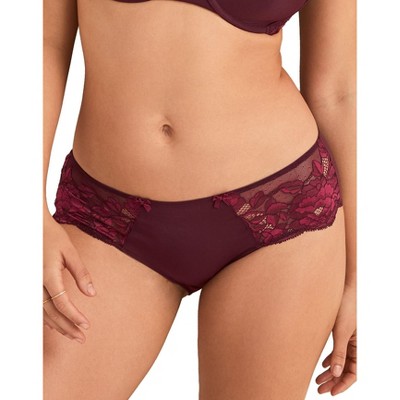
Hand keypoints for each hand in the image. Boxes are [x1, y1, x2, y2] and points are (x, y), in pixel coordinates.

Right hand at [43, 211, 96, 343]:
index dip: (74, 316)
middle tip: (82, 338)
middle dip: (67, 327)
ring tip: (73, 335)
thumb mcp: (71, 253)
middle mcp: (36, 284)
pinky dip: (47, 318)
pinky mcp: (29, 286)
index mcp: (48, 275)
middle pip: (51, 313)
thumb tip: (92, 294)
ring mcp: (30, 286)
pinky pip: (37, 307)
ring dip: (58, 326)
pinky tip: (57, 325)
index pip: (61, 303)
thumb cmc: (53, 237)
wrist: (32, 228)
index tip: (86, 325)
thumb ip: (81, 274)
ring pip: (43, 313)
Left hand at [316, 284, 356, 395]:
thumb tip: (335, 373)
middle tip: (319, 388)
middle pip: (345, 369)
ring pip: (340, 361)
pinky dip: (330, 359)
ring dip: (330, 371)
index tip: (330, 392)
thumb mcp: (340, 332)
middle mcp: (355, 345)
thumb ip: (338, 352)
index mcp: (359, 347)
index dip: (342, 384)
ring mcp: (348, 339)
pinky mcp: (341, 331)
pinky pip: (337, 351)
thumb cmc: (345, 307)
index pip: (353, 372)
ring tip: (317, 379)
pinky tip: (322, 364)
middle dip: (333, 380)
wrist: (342, 288)